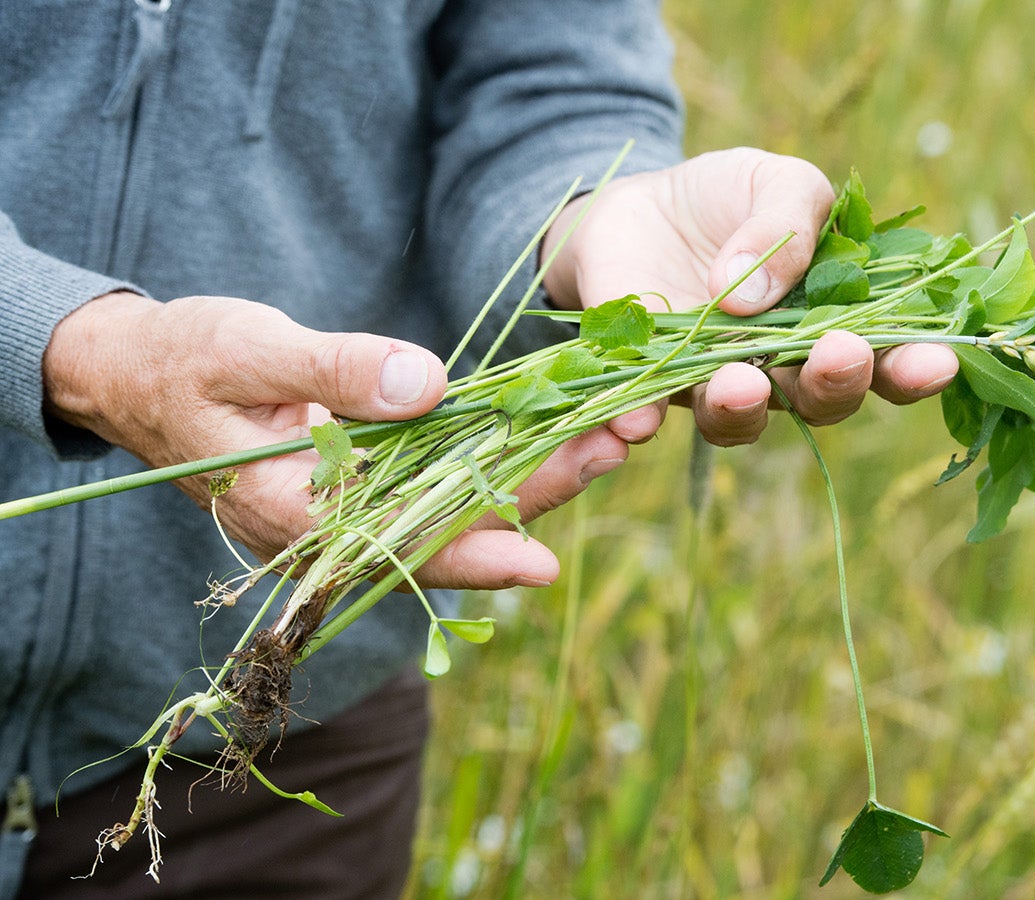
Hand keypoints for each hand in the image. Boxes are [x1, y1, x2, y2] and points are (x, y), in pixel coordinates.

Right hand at [42, 292, 621, 588]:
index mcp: (294, 514)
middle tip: (614, 450)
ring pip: (456, 501)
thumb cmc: (183, 359)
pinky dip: (497, 452)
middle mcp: (333, 525)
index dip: (473, 554)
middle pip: (450, 524)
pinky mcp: (368, 474)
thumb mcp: (248, 350)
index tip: (539, 562)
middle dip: (535, 493)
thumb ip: (334, 368)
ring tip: (609, 439)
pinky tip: (555, 429)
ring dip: (532, 471)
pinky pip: (442, 475)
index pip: (398, 547)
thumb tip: (429, 386)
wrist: (139, 373)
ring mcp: (353, 503)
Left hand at [541, 147, 958, 446]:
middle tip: (841, 353)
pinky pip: (649, 413)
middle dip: (837, 382)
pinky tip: (635, 421)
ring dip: (743, 407)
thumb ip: (787, 225)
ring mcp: (720, 384)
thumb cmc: (731, 197)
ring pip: (741, 419)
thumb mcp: (776, 184)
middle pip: (822, 400)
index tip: (936, 361)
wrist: (640, 201)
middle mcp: (786, 369)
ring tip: (739, 383)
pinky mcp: (650, 385)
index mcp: (837, 324)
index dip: (915, 369)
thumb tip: (749, 291)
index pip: (888, 361)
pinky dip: (642, 418)